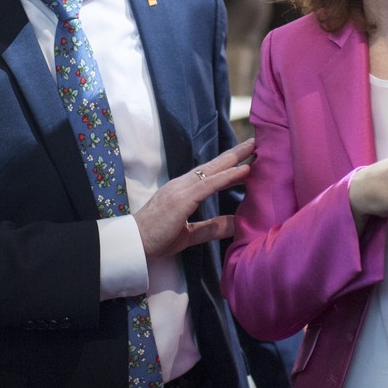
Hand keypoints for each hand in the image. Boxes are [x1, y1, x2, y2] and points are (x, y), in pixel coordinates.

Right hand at [134, 138, 254, 258]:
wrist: (133, 244)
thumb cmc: (156, 239)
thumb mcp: (190, 234)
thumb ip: (211, 228)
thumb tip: (236, 224)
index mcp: (181, 191)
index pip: (208, 174)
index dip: (226, 166)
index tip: (245, 159)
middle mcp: (181, 185)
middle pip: (212, 165)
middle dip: (234, 154)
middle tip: (254, 143)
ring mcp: (181, 189)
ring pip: (212, 170)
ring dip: (234, 159)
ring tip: (253, 149)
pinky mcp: (182, 198)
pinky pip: (209, 184)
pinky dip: (227, 176)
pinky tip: (243, 170)